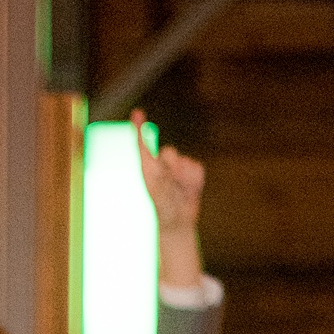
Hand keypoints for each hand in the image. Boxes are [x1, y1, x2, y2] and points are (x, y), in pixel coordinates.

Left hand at [132, 109, 203, 232]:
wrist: (178, 221)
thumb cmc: (163, 207)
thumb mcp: (158, 192)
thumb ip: (160, 172)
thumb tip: (167, 154)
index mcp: (148, 169)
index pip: (143, 145)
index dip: (140, 128)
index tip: (137, 113)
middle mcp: (163, 165)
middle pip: (169, 152)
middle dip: (172, 166)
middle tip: (170, 184)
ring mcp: (179, 167)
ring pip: (184, 161)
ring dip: (183, 177)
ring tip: (179, 191)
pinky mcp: (193, 172)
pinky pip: (196, 168)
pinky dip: (194, 180)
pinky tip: (190, 190)